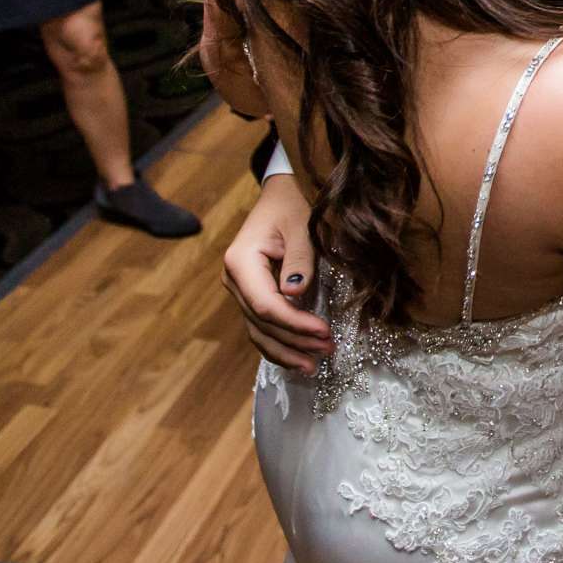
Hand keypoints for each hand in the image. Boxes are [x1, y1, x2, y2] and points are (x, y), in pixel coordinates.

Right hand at [222, 172, 331, 371]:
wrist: (277, 198)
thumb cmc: (291, 208)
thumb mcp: (300, 226)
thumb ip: (299, 259)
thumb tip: (294, 294)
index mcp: (241, 262)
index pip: (265, 305)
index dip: (294, 323)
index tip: (324, 332)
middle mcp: (234, 280)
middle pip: (262, 322)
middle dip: (295, 340)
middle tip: (328, 350)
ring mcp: (239, 291)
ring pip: (258, 331)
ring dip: (286, 350)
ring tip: (314, 365)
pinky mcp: (250, 297)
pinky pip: (260, 327)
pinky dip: (278, 345)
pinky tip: (298, 358)